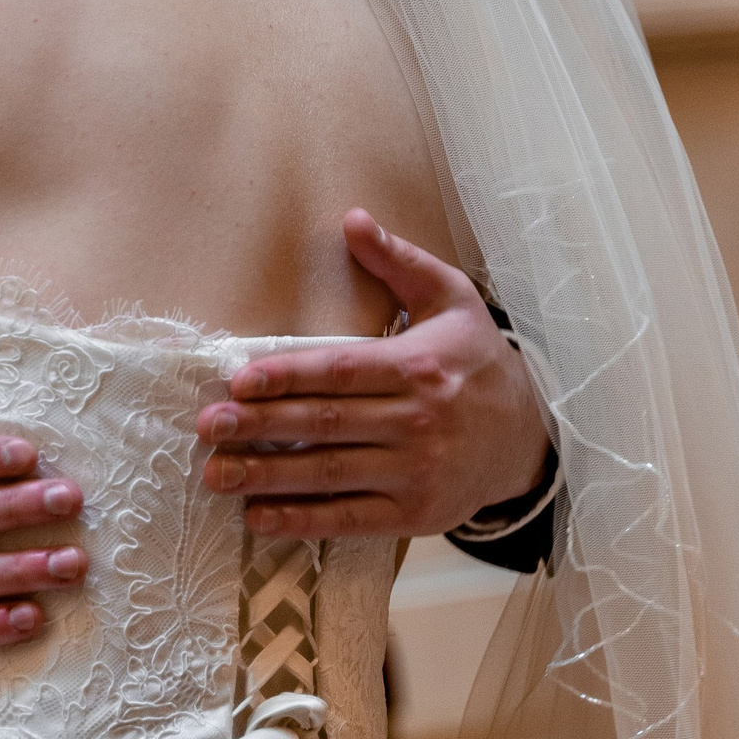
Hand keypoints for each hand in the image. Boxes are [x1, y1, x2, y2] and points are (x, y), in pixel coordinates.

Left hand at [195, 213, 549, 540]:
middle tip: (208, 425)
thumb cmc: (477, 361)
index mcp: (420, 366)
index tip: (236, 379)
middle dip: (260, 424)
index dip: (286, 375)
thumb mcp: (452, 299)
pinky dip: (301, 519)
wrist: (529, 436)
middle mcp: (419, 421)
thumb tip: (353, 219)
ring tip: (216, 472)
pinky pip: (349, 518)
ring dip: (267, 474)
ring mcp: (416, 471)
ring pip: (329, 472)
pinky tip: (257, 515)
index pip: (340, 370)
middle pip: (325, 422)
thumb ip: (400, 261)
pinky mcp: (415, 514)